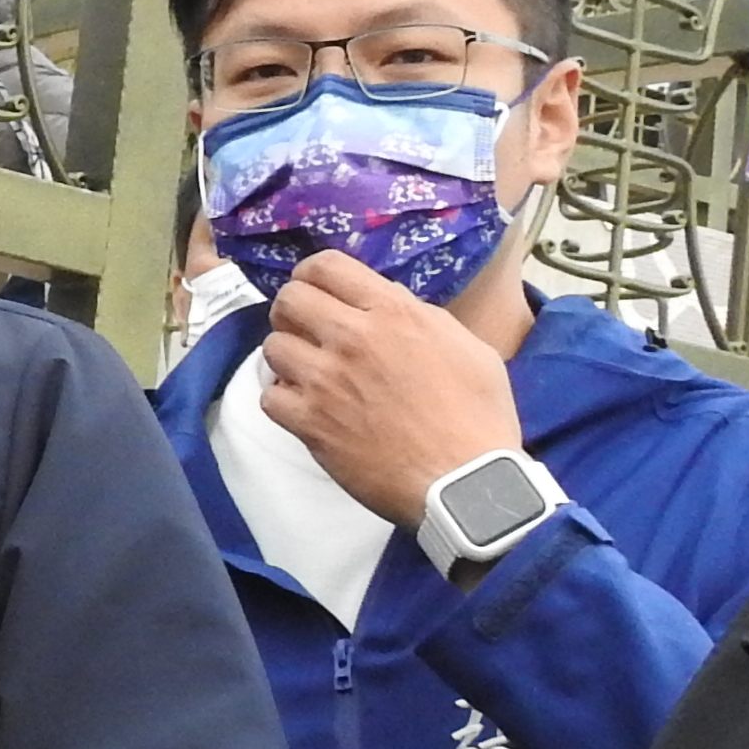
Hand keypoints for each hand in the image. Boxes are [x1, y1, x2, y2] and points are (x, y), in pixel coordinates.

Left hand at [259, 249, 522, 526]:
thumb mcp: (466, 346)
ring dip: (287, 357)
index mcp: (393, 312)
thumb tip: (388, 303)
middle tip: (304, 329)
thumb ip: (421, 318)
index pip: (327, 266)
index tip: (314, 288)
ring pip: (273, 347)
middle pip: (289, 300)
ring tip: (305, 372)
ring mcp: (326, 381)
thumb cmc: (478, 416)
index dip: (312, 273)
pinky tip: (303, 407)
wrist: (464, 482)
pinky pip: (270, 398)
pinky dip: (282, 401)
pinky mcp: (311, 425)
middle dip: (292, 310)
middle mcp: (352, 337)